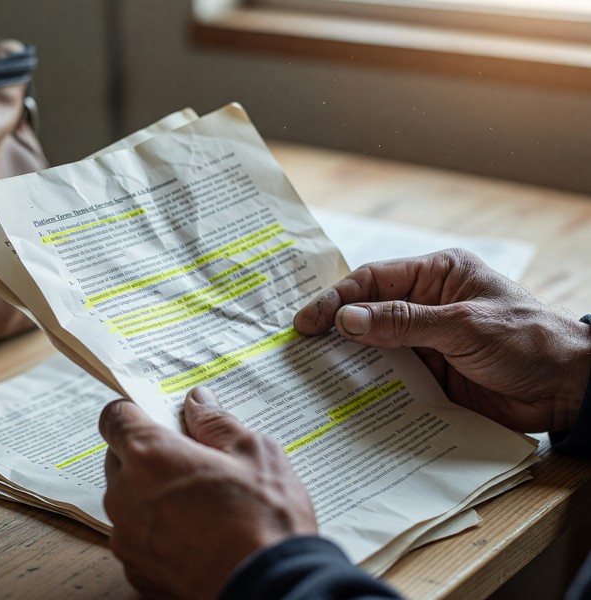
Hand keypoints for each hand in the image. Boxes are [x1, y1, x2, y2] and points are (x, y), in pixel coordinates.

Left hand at [99, 387, 316, 599]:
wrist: (272, 589)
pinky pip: (137, 538)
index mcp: (149, 456)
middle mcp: (125, 496)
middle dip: (146, 455)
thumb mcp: (253, 453)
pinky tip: (194, 534)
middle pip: (118, 460)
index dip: (133, 413)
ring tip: (197, 502)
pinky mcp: (137, 571)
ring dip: (149, 495)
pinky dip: (156, 532)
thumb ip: (216, 423)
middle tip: (189, 460)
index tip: (154, 416)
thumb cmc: (265, 520)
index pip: (113, 418)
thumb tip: (198, 403)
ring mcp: (128, 538)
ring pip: (126, 501)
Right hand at [293, 248, 590, 432]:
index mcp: (437, 275)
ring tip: (311, 372)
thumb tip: (346, 320)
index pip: (374, 280)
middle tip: (297, 347)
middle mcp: (427, 304)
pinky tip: (346, 395)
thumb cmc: (526, 341)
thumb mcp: (462, 325)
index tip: (307, 322)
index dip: (337, 298)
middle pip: (368, 312)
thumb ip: (403, 323)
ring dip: (348, 359)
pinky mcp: (431, 375)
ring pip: (375, 347)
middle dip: (334, 328)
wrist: (569, 389)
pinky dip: (369, 385)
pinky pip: (391, 377)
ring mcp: (427, 341)